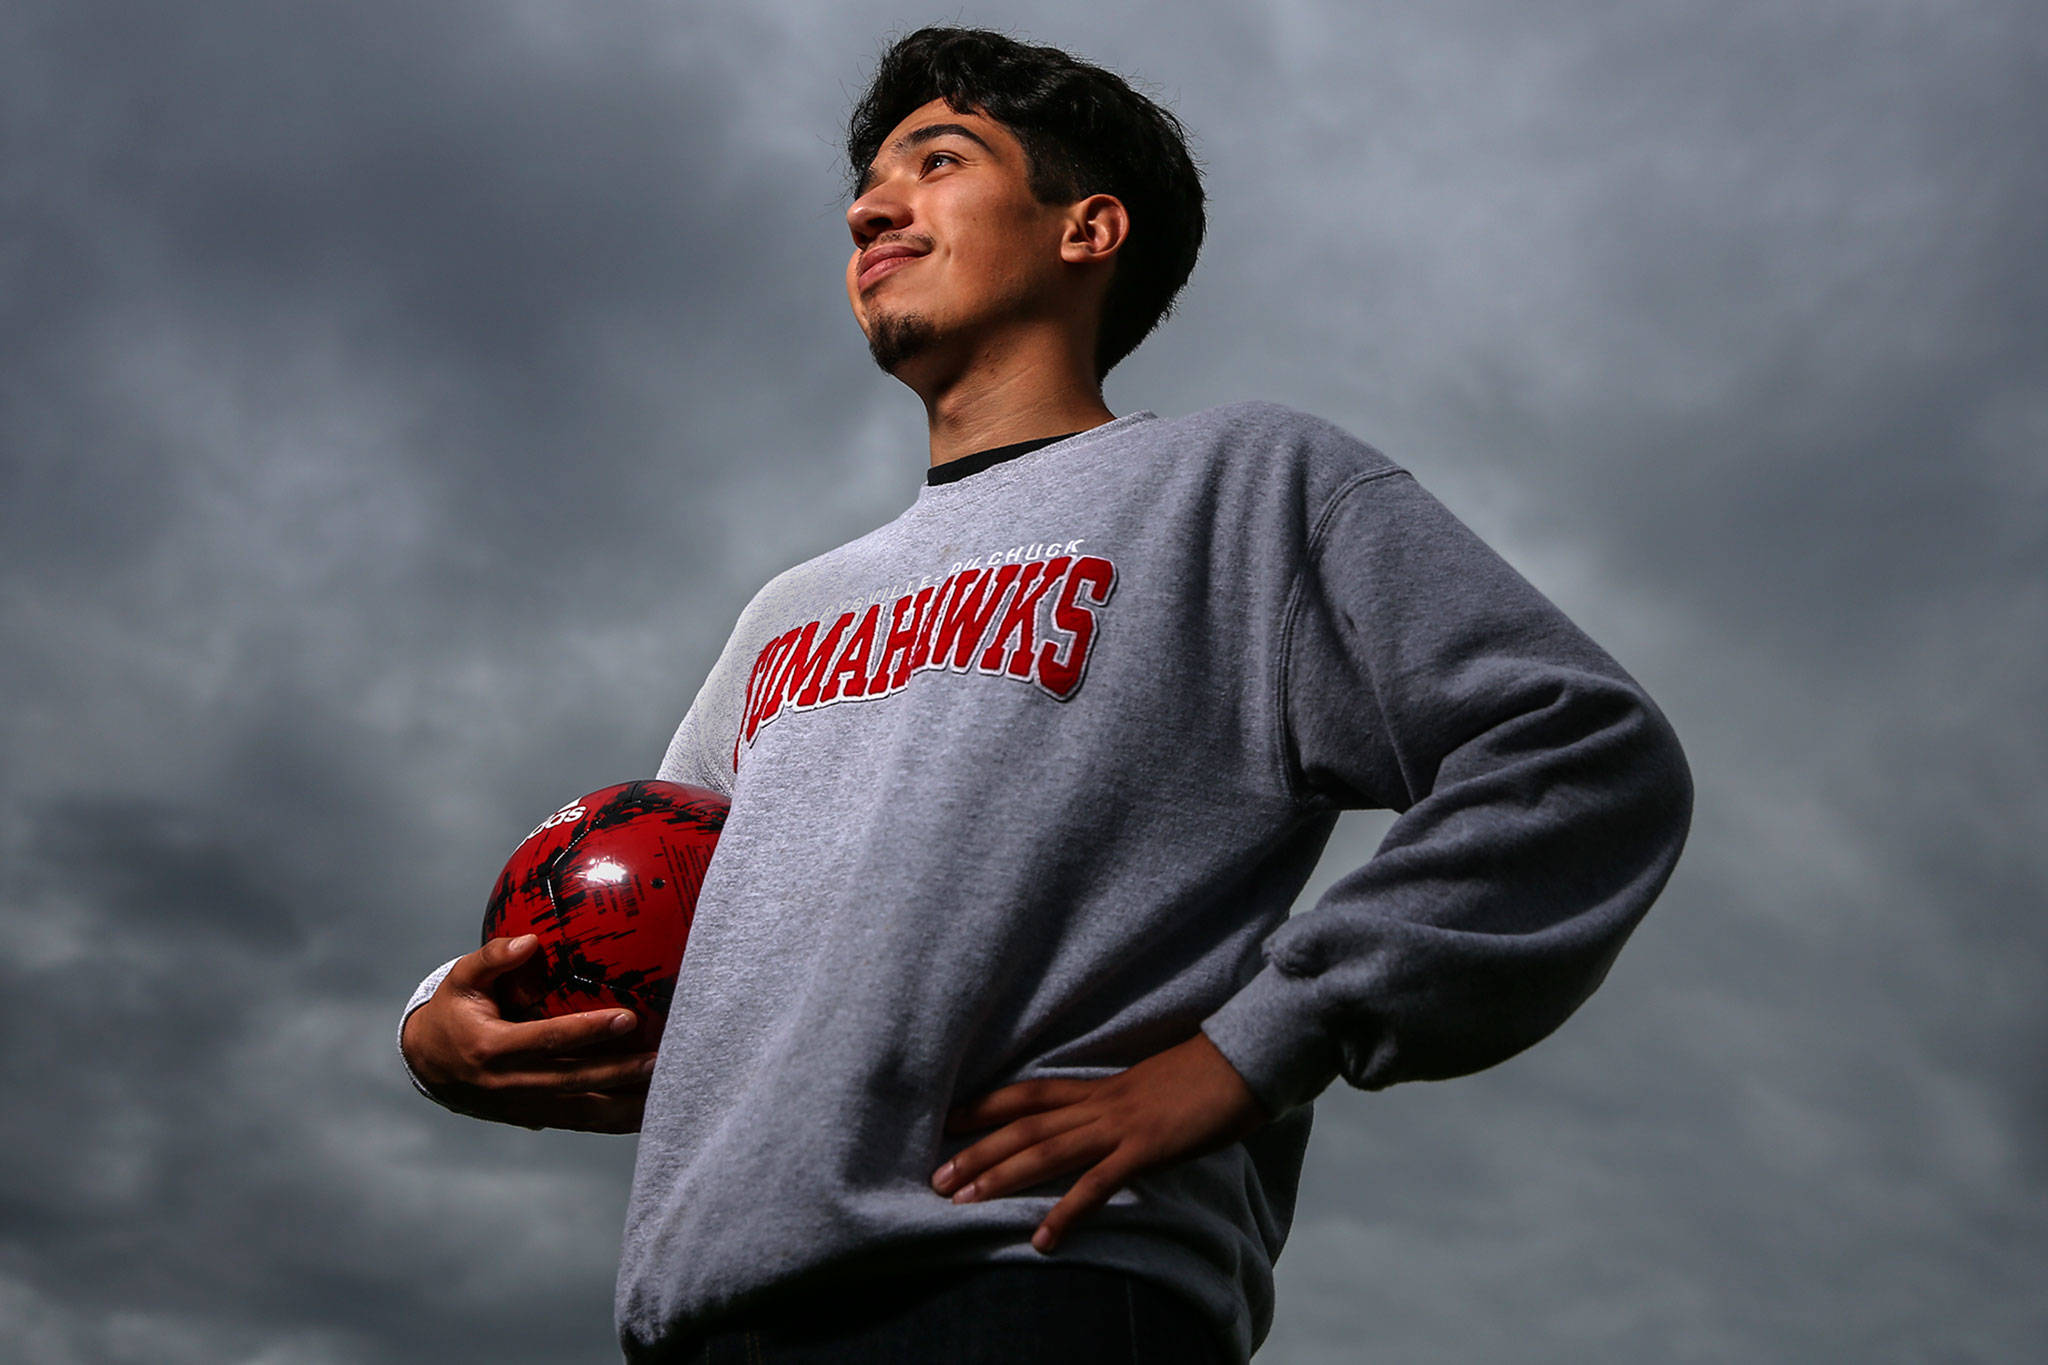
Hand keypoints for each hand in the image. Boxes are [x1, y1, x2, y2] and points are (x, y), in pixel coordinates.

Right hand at [400, 934, 656, 1132]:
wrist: (428, 1065)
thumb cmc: (453, 1012)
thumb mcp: (462, 980)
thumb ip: (492, 958)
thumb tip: (529, 940)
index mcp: (490, 1048)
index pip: (548, 1039)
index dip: (588, 1031)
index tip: (627, 1017)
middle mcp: (508, 1084)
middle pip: (573, 1081)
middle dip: (620, 1072)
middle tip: (661, 1057)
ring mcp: (522, 1107)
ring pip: (581, 1110)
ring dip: (625, 1104)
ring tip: (666, 1089)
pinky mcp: (533, 1118)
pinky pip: (580, 1122)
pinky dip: (614, 1121)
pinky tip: (648, 1113)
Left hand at [930, 1031, 1273, 1252]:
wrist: (1245, 1061)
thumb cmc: (1204, 1074)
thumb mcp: (1151, 1086)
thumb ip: (1122, 1104)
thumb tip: (1105, 1121)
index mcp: (1100, 1087)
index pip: (1029, 1095)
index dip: (986, 1107)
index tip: (948, 1121)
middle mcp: (1100, 1104)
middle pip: (1025, 1127)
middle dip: (978, 1152)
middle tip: (938, 1178)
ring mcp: (1121, 1126)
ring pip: (1047, 1152)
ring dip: (1002, 1178)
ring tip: (966, 1202)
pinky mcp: (1146, 1149)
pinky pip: (1098, 1185)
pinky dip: (1066, 1212)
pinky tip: (1043, 1239)